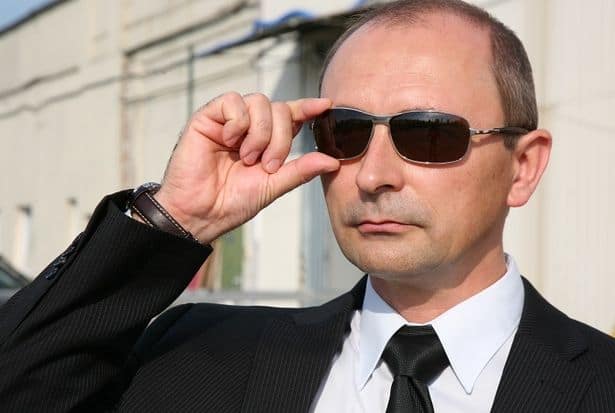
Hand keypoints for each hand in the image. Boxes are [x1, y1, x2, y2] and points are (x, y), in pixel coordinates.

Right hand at [153, 92, 339, 243]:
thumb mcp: (272, 186)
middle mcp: (249, 127)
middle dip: (280, 139)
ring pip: (259, 102)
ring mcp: (228, 121)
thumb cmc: (232, 203)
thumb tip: (333, 161)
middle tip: (267, 165)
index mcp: (266, 141)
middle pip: (279, 109)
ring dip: (260, 133)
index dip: (308, 108)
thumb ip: (300, 170)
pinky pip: (233, 101)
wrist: (200, 213)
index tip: (327, 105)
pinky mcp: (207, 117)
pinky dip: (238, 122)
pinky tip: (229, 142)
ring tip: (246, 157)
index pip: (291, 116)